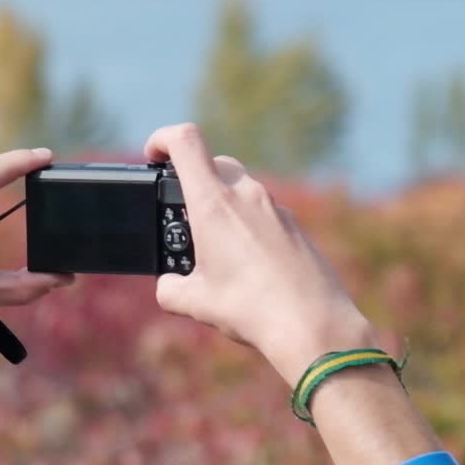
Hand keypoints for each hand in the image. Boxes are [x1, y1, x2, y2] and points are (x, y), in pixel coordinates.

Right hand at [145, 124, 375, 386]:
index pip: (185, 141)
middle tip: (184, 217)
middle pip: (214, 163)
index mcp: (214, 204)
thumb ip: (171, 289)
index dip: (161, 139)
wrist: (312, 324)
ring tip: (217, 251)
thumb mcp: (196, 303)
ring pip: (241, 189)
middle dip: (193, 180)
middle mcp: (247, 195)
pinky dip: (249, 226)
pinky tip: (249, 265)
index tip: (152, 156)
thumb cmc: (251, 309)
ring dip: (223, 207)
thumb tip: (170, 287)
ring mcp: (276, 208)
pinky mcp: (295, 226)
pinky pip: (264, 213)